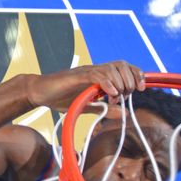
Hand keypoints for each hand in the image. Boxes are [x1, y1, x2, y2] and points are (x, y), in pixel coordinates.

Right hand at [26, 61, 146, 110]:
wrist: (39, 92)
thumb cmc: (60, 98)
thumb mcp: (86, 107)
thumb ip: (104, 109)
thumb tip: (123, 115)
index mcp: (99, 76)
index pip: (124, 67)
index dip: (136, 75)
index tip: (141, 89)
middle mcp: (95, 70)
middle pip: (122, 65)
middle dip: (130, 80)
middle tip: (125, 96)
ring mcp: (86, 71)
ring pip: (112, 68)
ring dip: (120, 82)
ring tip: (116, 97)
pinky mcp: (77, 75)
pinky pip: (97, 74)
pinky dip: (107, 83)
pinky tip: (110, 93)